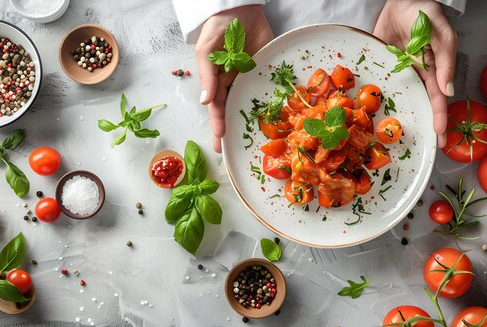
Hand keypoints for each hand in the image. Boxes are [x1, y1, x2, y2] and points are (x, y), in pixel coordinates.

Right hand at [195, 5, 273, 151]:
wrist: (240, 7)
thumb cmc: (217, 28)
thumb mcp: (206, 51)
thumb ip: (207, 76)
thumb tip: (206, 102)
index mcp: (218, 81)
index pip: (217, 109)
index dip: (218, 126)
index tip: (220, 143)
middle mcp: (235, 84)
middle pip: (235, 112)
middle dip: (234, 132)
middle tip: (234, 153)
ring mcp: (252, 79)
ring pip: (253, 104)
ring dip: (255, 122)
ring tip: (258, 142)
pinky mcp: (269, 70)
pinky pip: (272, 88)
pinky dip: (276, 102)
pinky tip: (280, 118)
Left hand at [373, 0, 457, 147]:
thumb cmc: (423, 12)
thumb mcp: (440, 32)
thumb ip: (445, 59)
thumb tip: (447, 90)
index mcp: (434, 68)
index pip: (438, 97)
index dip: (440, 117)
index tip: (440, 136)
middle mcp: (416, 73)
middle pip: (420, 104)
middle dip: (425, 125)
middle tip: (428, 147)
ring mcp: (398, 72)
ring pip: (401, 99)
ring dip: (402, 118)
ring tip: (400, 140)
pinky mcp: (381, 66)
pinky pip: (380, 86)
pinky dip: (379, 101)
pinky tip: (374, 117)